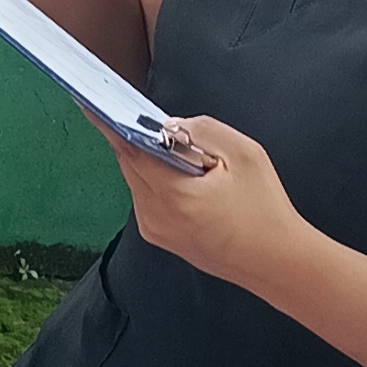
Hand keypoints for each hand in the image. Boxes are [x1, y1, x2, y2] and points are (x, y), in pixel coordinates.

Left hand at [104, 114, 306, 296]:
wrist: (277, 261)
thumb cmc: (266, 212)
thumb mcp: (244, 155)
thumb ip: (203, 130)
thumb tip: (171, 125)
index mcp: (173, 195)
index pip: (129, 149)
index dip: (109, 123)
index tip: (90, 104)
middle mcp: (156, 216)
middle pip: (129, 163)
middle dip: (136, 138)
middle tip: (146, 118)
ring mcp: (155, 230)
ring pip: (137, 180)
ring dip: (149, 160)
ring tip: (180, 153)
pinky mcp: (160, 237)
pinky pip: (146, 198)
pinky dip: (156, 180)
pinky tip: (182, 176)